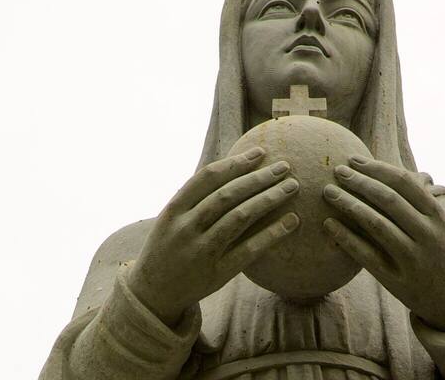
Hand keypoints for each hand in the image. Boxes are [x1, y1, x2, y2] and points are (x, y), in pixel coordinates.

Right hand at [128, 147, 302, 325]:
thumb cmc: (167, 248)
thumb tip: (234, 169)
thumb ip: (195, 199)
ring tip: (291, 187)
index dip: (236, 162)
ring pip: (240, 217)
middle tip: (285, 166)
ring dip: (270, 198)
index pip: (208, 178)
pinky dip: (272, 233)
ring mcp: (202, 252)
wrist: (153, 293)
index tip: (260, 152)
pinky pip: (250, 249)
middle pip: (228, 195)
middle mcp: (186, 228)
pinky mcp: (217, 273)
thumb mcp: (170, 220)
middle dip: (260, 177)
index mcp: (173, 210)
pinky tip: (292, 221)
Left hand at [322, 155, 444, 331]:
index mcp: (438, 216)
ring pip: (376, 224)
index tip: (354, 160)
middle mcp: (428, 234)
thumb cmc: (444, 253)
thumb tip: (383, 172)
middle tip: (337, 171)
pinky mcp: (396, 280)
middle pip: (388, 199)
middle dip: (359, 181)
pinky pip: (366, 255)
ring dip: (348, 204)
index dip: (376, 168)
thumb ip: (418, 202)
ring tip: (328, 192)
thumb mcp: (442, 224)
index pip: (404, 182)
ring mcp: (412, 258)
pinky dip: (345, 237)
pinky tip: (328, 224)